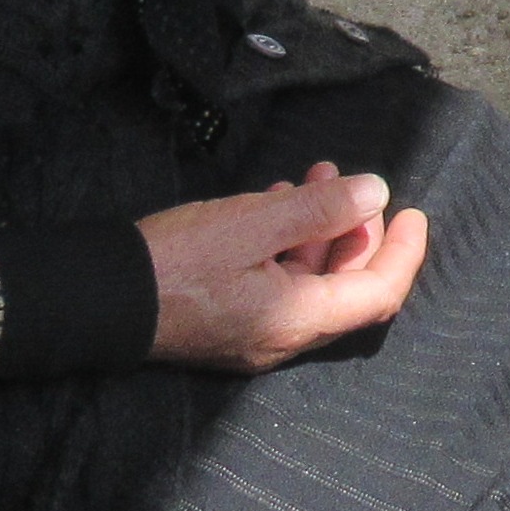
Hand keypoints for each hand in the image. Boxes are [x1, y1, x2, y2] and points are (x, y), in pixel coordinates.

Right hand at [142, 162, 427, 370]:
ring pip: (310, 279)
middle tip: (352, 183)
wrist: (97, 295)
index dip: (403, 253)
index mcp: (297, 320)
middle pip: (346, 287)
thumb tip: (374, 193)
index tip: (412, 212)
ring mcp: (256, 331)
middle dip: (358, 230)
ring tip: (315, 174)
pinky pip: (277, 281)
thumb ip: (317, 210)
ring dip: (320, 226)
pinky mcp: (231, 318)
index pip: (377, 294)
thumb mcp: (250, 224)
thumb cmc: (175, 261)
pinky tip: (276, 199)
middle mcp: (283, 336)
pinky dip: (287, 241)